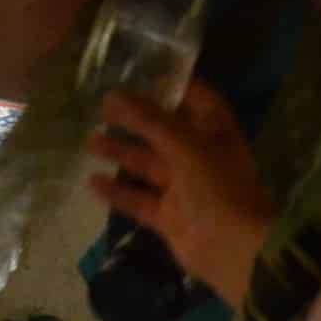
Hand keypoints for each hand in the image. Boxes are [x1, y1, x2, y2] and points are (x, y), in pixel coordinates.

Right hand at [88, 83, 269, 301]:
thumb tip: (113, 94)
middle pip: (164, 131)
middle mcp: (199, 156)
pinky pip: (139, 199)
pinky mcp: (169, 216)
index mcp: (214, 132)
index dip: (171, 85)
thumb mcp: (183, 144)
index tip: (139, 73)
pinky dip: (118, 191)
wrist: (231, 246)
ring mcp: (184, 188)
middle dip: (135, 120)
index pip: (196, 98)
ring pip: (148, 165)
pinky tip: (92, 181)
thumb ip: (148, 120)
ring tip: (89, 141)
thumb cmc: (215, 186)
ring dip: (121, 153)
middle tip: (101, 108)